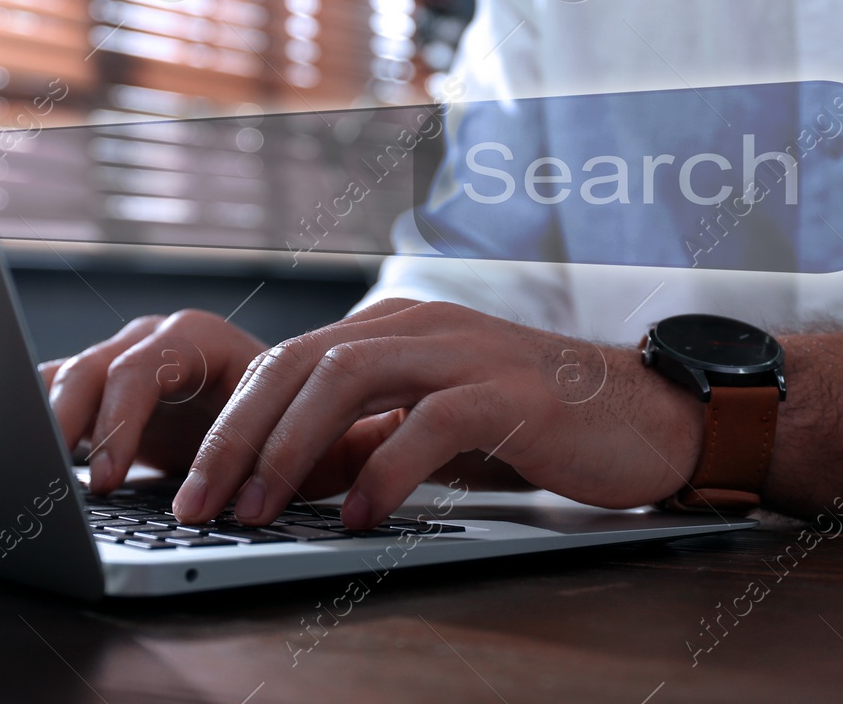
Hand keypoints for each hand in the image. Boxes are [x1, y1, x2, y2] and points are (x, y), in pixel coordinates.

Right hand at [40, 310, 270, 492]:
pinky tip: (27, 468)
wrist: (273, 411)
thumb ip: (263, 450)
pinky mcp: (98, 392)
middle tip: (53, 484)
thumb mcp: (280, 428)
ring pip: (61, 382)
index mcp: (198, 338)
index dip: (119, 424)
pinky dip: (38, 431)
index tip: (107, 481)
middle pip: (90, 371)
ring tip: (27, 474)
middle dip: (66, 426)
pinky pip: (52, 399)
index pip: (142, 369)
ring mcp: (119, 361)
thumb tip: (255, 487)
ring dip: (42, 426)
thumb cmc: (282, 418)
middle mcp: (151, 341)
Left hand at [169, 298, 704, 528]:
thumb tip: (285, 475)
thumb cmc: (535, 424)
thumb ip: (369, 432)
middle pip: (302, 363)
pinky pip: (429, 423)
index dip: (234, 420)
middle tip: (204, 501)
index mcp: (398, 328)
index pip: (290, 360)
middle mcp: (422, 327)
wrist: (644, 416)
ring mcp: (466, 353)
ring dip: (291, 447)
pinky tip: (360, 516)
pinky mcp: (511, 394)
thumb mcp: (436, 419)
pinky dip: (384, 470)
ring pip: (349, 378)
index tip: (197, 484)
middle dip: (240, 435)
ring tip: (262, 508)